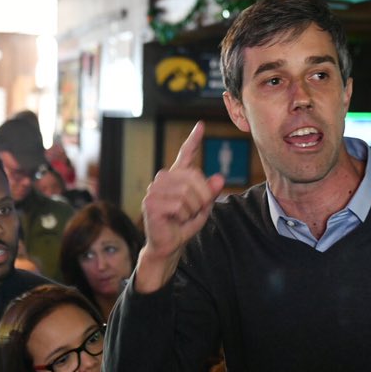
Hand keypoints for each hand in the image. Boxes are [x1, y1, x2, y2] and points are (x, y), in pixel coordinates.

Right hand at [135, 122, 225, 292]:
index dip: (193, 140)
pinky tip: (174, 220)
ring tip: (184, 216)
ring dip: (192, 209)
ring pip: (187, 193)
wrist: (169, 245)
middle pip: (194, 178)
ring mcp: (154, 190)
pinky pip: (178, 205)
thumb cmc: (183, 225)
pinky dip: (183, 216)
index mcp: (177, 178)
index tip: (200, 126)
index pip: (186, 155)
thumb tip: (219, 178)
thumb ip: (211, 192)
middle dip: (202, 198)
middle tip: (196, 211)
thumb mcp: (203, 207)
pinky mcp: (151, 203)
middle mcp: (164, 179)